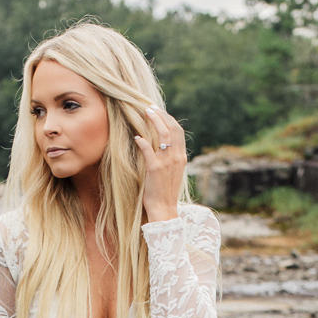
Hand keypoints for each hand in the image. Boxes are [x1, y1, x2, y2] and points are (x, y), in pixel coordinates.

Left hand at [134, 106, 186, 223]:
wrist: (164, 209)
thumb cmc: (165, 192)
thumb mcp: (172, 173)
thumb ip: (169, 158)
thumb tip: (161, 146)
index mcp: (181, 157)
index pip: (178, 131)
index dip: (168, 118)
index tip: (158, 111)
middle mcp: (176, 157)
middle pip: (172, 128)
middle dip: (161, 115)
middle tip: (149, 107)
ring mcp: (167, 162)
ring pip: (163, 134)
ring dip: (154, 121)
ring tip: (144, 113)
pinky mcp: (155, 169)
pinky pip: (148, 150)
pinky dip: (142, 141)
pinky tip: (136, 137)